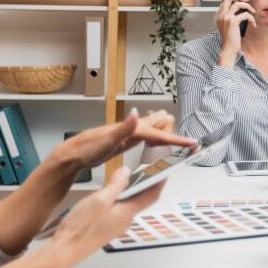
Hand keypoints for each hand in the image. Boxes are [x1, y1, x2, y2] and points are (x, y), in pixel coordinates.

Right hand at [49, 166, 164, 264]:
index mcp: (127, 213)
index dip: (159, 182)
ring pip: (127, 205)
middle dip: (144, 185)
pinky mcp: (104, 228)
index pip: (151, 195)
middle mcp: (124, 221)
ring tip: (126, 178)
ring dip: (129, 192)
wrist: (64, 250)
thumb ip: (115, 185)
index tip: (165, 171)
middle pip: (140, 200)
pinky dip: (118, 199)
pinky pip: (116, 211)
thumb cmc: (80, 229)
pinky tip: (108, 194)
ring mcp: (114, 226)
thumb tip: (126, 172)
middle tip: (146, 171)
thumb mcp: (99, 200)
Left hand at [51, 109, 195, 172]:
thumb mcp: (106, 140)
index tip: (193, 144)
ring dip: (167, 134)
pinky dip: (157, 138)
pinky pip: (147, 137)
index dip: (178, 140)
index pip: (160, 134)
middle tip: (187, 145)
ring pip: (155, 129)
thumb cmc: (87, 149)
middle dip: (174, 136)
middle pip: (162, 127)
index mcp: (132, 129)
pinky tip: (156, 140)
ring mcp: (130, 133)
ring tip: (178, 140)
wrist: (73, 154)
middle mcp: (133, 128)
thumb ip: (124, 127)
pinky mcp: (126, 140)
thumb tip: (137, 113)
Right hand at [216, 0, 255, 64]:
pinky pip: (245, 14)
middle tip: (247, 0)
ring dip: (248, 7)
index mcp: (218, 15)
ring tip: (253, 12)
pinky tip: (254, 25)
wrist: (228, 49)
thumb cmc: (229, 39)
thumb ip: (229, 16)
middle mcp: (221, 15)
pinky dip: (252, 19)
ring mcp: (226, 17)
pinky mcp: (233, 21)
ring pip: (238, 4)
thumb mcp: (227, 26)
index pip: (223, 1)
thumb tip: (233, 8)